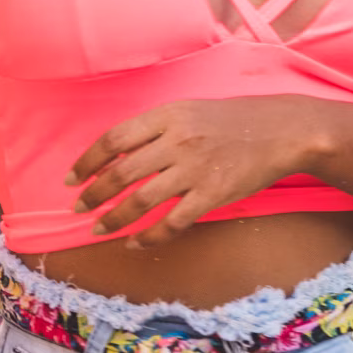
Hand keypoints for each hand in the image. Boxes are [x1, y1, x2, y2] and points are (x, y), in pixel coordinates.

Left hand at [69, 97, 321, 247]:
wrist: (281, 130)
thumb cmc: (230, 120)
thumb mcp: (187, 110)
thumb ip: (154, 129)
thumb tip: (115, 153)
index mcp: (167, 116)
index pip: (113, 139)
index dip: (87, 161)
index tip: (72, 178)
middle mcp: (177, 141)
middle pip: (122, 173)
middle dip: (95, 194)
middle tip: (79, 208)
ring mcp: (195, 169)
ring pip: (142, 200)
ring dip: (115, 218)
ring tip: (99, 229)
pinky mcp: (213, 194)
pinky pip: (173, 222)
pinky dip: (150, 236)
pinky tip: (136, 242)